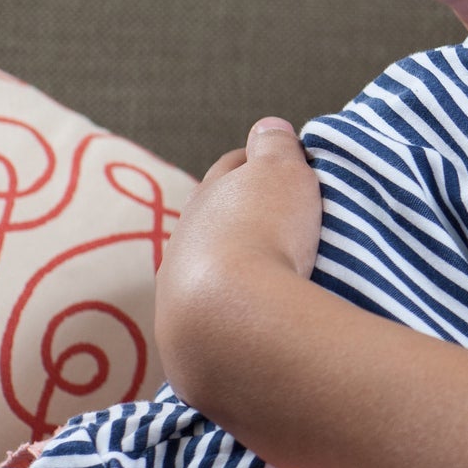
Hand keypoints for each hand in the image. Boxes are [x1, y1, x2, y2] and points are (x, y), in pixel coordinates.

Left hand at [155, 119, 323, 402]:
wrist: (233, 320)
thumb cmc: (264, 234)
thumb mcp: (281, 172)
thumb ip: (275, 145)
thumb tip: (268, 126)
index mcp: (207, 198)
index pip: (232, 169)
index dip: (259, 163)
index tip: (288, 168)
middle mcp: (183, 244)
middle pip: (217, 221)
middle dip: (245, 217)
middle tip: (285, 221)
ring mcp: (179, 296)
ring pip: (211, 271)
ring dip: (239, 268)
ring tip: (277, 275)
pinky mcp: (189, 341)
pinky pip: (218, 315)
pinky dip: (238, 309)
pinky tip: (260, 317)